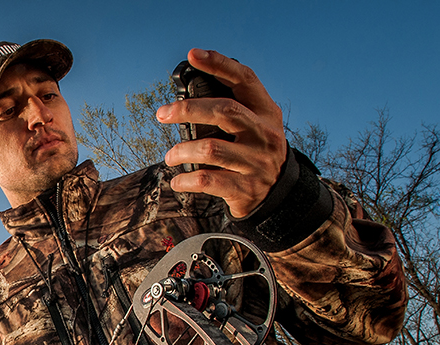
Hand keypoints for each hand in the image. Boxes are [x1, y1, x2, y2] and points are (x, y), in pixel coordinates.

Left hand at [157, 48, 286, 217]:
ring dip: (181, 151)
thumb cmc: (256, 153)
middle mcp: (264, 134)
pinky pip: (207, 180)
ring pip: (210, 149)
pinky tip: (177, 180)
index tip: (193, 55)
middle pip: (224, 111)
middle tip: (162, 114)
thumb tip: (189, 95)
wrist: (278, 195)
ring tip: (170, 156)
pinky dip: (186, 180)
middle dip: (188, 109)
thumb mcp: (257, 126)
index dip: (219, 64)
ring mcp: (256, 162)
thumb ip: (234, 109)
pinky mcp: (244, 188)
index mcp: (266, 113)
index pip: (245, 80)